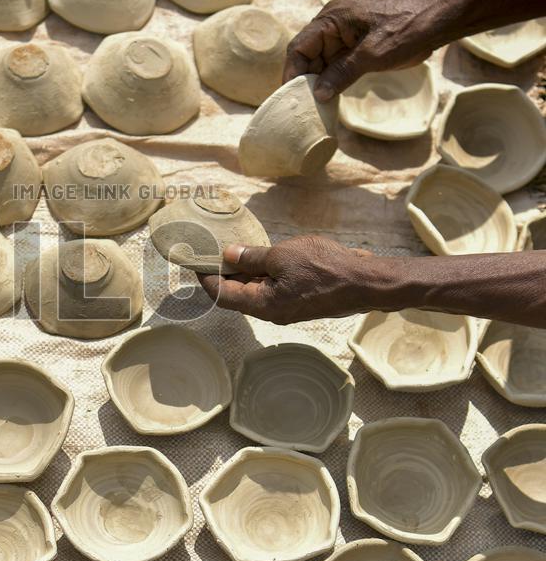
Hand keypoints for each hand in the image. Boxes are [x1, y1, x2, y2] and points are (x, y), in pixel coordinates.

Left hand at [198, 236, 374, 323]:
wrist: (365, 282)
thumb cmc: (325, 268)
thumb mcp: (282, 256)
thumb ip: (252, 257)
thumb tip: (227, 255)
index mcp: (262, 304)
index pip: (221, 295)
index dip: (206, 277)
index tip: (195, 259)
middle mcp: (270, 311)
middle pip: (235, 294)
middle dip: (222, 273)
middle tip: (210, 250)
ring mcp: (285, 306)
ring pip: (254, 290)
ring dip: (242, 271)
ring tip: (231, 249)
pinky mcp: (297, 299)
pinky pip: (271, 287)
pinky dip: (261, 273)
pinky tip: (258, 256)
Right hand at [285, 0, 436, 101]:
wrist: (437, 21)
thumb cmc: (407, 30)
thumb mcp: (372, 55)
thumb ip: (341, 74)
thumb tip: (318, 95)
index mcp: (331, 19)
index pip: (299, 47)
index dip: (292, 72)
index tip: (290, 96)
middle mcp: (331, 25)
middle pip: (306, 55)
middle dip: (304, 80)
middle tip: (302, 105)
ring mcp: (342, 36)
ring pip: (318, 62)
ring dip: (317, 83)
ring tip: (314, 106)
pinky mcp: (352, 46)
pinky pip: (332, 64)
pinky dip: (330, 80)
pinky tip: (329, 98)